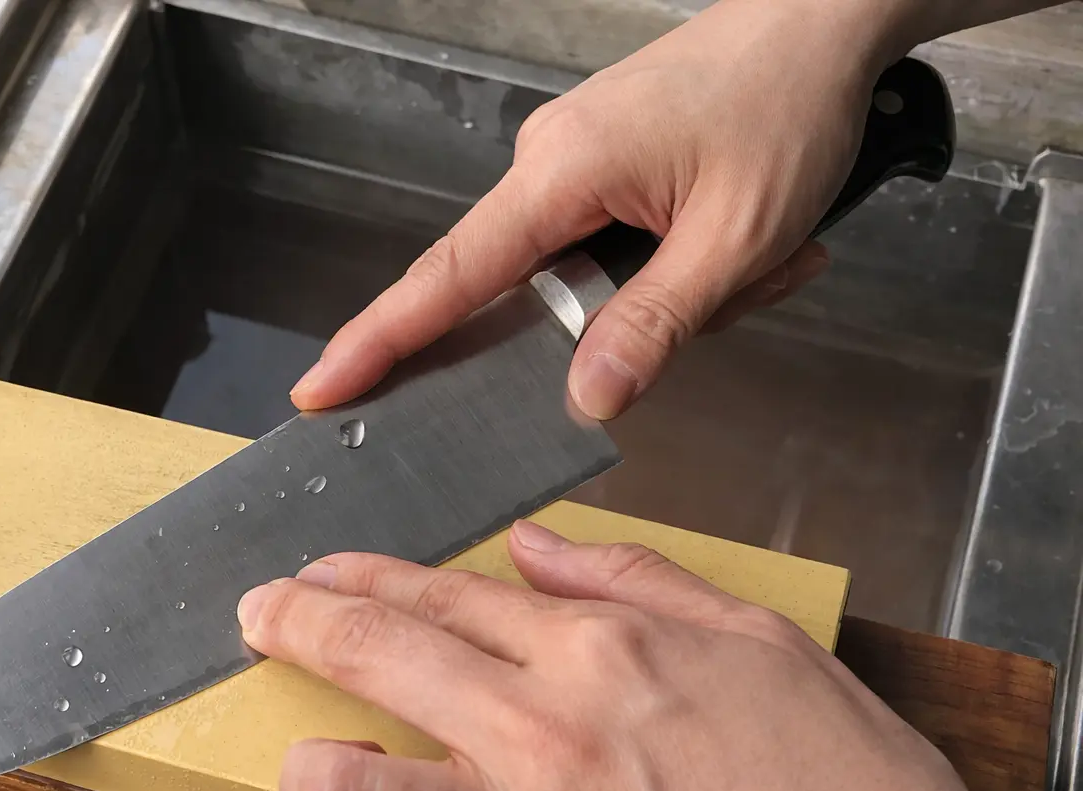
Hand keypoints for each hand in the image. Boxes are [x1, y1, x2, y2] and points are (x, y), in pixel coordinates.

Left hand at [237, 523, 1082, 790]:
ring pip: (352, 789)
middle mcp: (544, 736)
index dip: (361, 575)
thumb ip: (640, 581)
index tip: (318, 571)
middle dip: (293, 622)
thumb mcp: (765, 647)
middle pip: (375, 652)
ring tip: (300, 764)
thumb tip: (540, 548)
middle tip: (257, 616)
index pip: (443, 592)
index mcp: (601, 654)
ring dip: (306, 770)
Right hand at [288, 0, 908, 420]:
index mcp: (560, 174)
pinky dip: (678, 261)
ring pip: (589, 279)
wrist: (822, 18)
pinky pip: (610, 247)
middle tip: (745, 283)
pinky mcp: (599, 163)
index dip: (382, 339)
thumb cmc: (786, 106)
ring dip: (677, 289)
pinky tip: (752, 240)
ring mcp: (571, 162)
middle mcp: (545, 164)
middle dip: (634, 317)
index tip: (323, 386)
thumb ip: (654, 326)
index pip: (448, 276)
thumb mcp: (736, 238)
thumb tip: (586, 399)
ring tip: (768, 253)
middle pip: (536, 293)